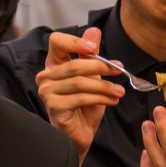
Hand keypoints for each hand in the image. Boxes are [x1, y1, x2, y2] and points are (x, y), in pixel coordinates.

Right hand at [36, 27, 124, 160]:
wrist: (80, 135)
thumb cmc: (84, 107)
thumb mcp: (93, 77)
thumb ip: (92, 56)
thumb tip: (94, 31)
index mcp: (54, 64)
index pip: (56, 41)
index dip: (75, 41)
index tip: (95, 47)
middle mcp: (46, 76)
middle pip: (75, 64)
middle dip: (101, 67)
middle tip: (119, 70)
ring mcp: (47, 92)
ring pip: (80, 82)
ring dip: (105, 86)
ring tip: (119, 91)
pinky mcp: (54, 107)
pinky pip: (81, 97)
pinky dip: (100, 98)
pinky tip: (112, 100)